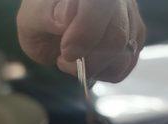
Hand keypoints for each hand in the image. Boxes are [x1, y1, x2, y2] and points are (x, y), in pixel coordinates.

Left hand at [17, 0, 145, 82]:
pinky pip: (128, 63)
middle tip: (65, 58)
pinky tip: (89, 62)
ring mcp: (131, 16)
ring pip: (125, 54)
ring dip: (97, 68)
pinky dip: (106, 72)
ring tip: (76, 60)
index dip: (84, 34)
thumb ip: (45, 15)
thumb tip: (65, 19)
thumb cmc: (42, 18)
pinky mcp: (135, 37)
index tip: (66, 51)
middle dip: (89, 59)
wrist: (53, 23)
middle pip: (117, 36)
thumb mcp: (32, 16)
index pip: (100, 5)